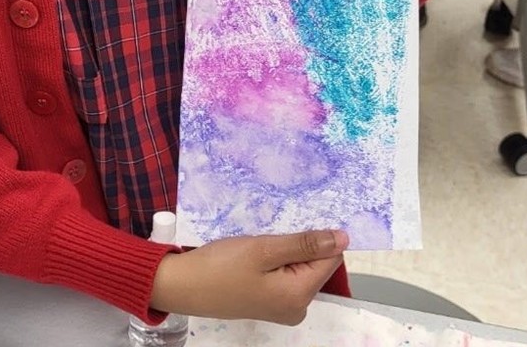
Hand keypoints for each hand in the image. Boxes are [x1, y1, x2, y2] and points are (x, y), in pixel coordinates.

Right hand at [150, 229, 347, 322]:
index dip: (318, 236)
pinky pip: (285, 274)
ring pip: (299, 267)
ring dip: (285, 249)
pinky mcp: (269, 302)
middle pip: (315, 264)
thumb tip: (343, 239)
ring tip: (261, 239)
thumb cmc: (221, 266)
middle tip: (271, 231)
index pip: (330, 259)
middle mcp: (298, 307)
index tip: (297, 220)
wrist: (184, 286)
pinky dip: (276, 259)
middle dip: (299, 242)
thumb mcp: (263, 249)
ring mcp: (283, 307)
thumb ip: (304, 244)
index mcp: (300, 296)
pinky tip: (256, 252)